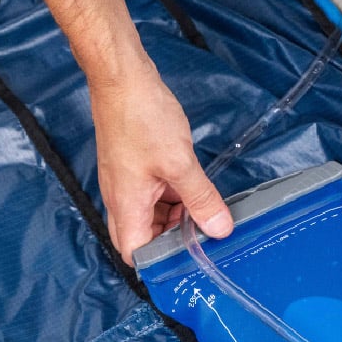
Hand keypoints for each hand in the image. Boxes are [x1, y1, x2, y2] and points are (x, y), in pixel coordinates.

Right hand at [88, 60, 232, 261]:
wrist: (121, 77)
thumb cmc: (141, 117)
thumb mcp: (181, 164)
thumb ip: (201, 200)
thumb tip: (220, 229)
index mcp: (127, 206)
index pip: (135, 254)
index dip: (159, 264)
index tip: (189, 259)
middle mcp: (121, 200)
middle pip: (143, 238)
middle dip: (172, 240)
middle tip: (201, 231)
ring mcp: (125, 184)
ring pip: (150, 216)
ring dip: (175, 217)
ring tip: (202, 208)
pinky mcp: (133, 170)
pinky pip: (152, 196)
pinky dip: (172, 198)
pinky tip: (192, 188)